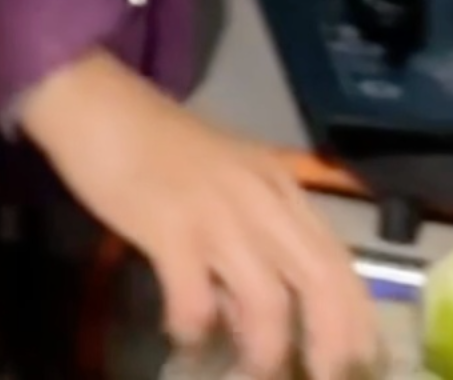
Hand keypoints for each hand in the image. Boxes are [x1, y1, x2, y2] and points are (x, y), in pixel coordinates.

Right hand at [17, 53, 379, 378]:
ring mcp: (215, 213)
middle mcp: (260, 201)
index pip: (340, 262)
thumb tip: (256, 317)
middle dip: (331, 344)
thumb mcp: (222, 183)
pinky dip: (194, 326)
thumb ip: (247, 241)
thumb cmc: (154, 141)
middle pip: (320, 283)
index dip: (358, 319)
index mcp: (279, 188)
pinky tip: (182, 335)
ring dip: (264, 349)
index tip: (361, 362)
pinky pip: (195, 295)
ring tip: (251, 373)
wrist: (92, 99)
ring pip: (267, 299)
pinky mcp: (167, 226)